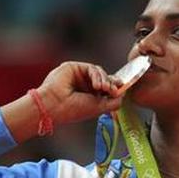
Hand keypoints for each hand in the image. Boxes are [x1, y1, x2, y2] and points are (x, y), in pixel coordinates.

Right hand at [1, 61, 123, 141]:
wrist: (55, 105)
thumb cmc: (74, 110)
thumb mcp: (99, 107)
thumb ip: (114, 101)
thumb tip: (124, 91)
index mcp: (89, 96)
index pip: (106, 88)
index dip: (115, 87)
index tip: (122, 89)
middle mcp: (84, 85)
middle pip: (104, 78)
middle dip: (112, 83)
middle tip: (113, 90)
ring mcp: (78, 76)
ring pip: (99, 72)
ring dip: (105, 80)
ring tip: (104, 89)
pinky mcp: (74, 67)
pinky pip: (91, 68)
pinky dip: (97, 76)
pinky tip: (97, 85)